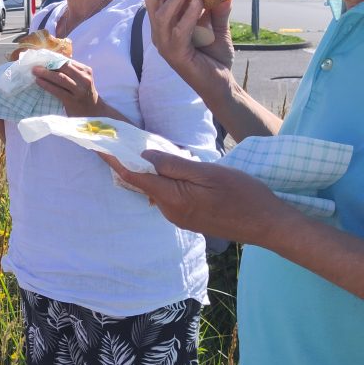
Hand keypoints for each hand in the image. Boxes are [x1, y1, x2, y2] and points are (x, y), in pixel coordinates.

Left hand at [33, 60, 114, 118]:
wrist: (94, 113)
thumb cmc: (84, 94)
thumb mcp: (81, 80)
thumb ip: (70, 72)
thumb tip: (49, 63)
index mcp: (86, 70)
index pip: (67, 61)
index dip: (53, 59)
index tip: (41, 58)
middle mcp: (84, 79)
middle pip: (64, 67)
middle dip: (48, 65)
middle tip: (35, 65)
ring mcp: (79, 90)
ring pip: (60, 78)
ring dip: (45, 74)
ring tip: (34, 72)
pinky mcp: (73, 100)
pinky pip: (57, 90)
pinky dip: (46, 85)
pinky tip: (39, 82)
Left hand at [103, 150, 284, 244]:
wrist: (269, 225)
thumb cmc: (243, 195)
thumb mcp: (208, 173)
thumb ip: (174, 165)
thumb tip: (144, 157)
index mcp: (171, 198)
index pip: (132, 176)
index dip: (112, 159)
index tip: (96, 145)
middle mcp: (169, 211)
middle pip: (142, 183)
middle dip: (130, 162)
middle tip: (121, 139)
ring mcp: (179, 218)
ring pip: (156, 189)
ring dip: (151, 172)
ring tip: (147, 150)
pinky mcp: (188, 219)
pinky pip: (168, 196)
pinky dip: (164, 181)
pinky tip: (172, 168)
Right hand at [144, 0, 234, 75]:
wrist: (220, 84)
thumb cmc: (215, 58)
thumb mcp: (218, 27)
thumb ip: (218, 9)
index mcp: (165, 25)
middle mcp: (160, 34)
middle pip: (152, 1)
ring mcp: (165, 45)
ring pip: (161, 13)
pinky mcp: (175, 55)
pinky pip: (178, 30)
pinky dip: (188, 13)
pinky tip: (200, 1)